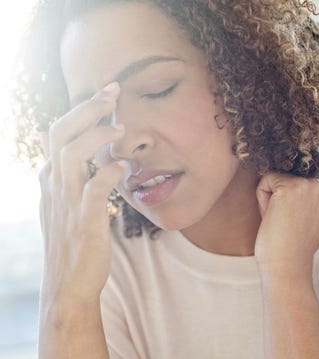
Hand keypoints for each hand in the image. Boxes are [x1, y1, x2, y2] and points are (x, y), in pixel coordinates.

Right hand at [38, 82, 126, 305]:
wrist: (68, 284)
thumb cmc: (71, 240)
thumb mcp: (59, 203)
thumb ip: (58, 171)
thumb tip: (49, 138)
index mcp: (51, 180)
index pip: (58, 132)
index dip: (80, 110)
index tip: (105, 94)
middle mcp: (55, 186)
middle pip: (62, 134)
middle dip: (86, 109)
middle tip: (112, 91)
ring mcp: (67, 203)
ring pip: (73, 155)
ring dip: (97, 136)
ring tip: (121, 128)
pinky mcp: (84, 222)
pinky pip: (94, 190)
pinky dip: (109, 173)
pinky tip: (123, 166)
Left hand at [254, 171, 318, 271]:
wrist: (286, 264)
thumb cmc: (291, 242)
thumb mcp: (309, 214)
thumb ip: (307, 192)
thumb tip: (286, 169)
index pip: (307, 175)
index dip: (292, 194)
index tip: (294, 217)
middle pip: (290, 173)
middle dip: (281, 193)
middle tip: (285, 219)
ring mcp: (311, 185)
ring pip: (277, 176)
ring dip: (271, 195)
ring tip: (279, 218)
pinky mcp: (291, 186)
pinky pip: (265, 179)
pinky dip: (262, 197)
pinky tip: (272, 216)